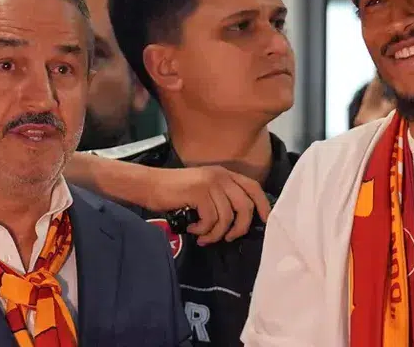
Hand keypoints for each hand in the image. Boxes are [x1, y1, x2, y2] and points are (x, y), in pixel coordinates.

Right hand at [147, 165, 271, 244]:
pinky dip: (203, 230)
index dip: (262, 205)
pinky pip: (211, 220)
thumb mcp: (203, 190)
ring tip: (203, 237)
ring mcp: (210, 183)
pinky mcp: (199, 192)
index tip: (264, 221)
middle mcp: (221, 176)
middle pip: (245, 206)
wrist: (148, 185)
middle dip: (240, 227)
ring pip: (227, 217)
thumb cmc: (174, 192)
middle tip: (227, 238)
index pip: (253, 188)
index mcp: (225, 174)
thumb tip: (238, 221)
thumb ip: (221, 198)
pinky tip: (192, 230)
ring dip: (216, 233)